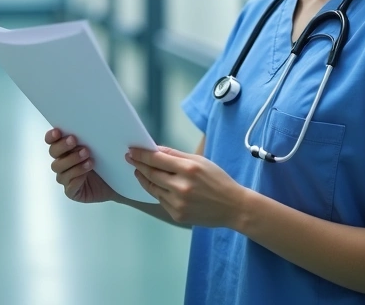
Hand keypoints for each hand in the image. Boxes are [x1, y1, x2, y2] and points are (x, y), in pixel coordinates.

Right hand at [45, 128, 118, 203]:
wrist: (120, 181)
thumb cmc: (110, 160)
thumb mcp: (106, 145)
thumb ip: (100, 136)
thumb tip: (103, 129)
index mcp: (66, 148)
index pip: (52, 140)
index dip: (52, 136)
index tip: (58, 131)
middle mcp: (63, 161)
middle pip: (53, 152)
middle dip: (63, 146)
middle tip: (75, 141)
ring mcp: (66, 177)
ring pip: (59, 168)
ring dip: (72, 161)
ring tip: (88, 158)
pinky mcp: (73, 191)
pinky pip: (69, 186)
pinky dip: (76, 178)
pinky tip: (85, 175)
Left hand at [126, 146, 244, 227]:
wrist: (233, 207)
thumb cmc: (218, 181)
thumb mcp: (200, 161)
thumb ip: (176, 155)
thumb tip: (156, 149)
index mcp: (188, 169)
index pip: (157, 159)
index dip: (142, 154)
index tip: (132, 150)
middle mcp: (181, 187)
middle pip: (151, 174)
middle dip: (139, 165)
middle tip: (130, 159)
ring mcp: (178, 203)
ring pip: (153, 188)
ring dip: (144, 179)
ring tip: (139, 171)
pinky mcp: (177, 215)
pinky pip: (161, 201)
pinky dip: (157, 192)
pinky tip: (157, 186)